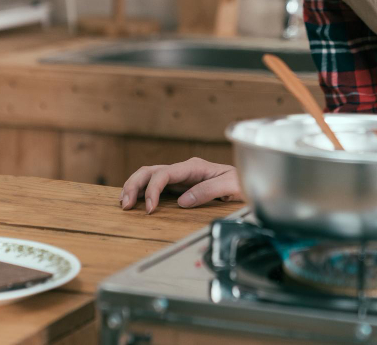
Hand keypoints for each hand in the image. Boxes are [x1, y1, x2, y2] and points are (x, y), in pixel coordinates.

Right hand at [119, 157, 242, 213]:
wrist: (251, 183)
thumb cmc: (242, 183)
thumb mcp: (231, 186)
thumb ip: (208, 190)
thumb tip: (183, 201)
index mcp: (194, 167)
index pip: (165, 173)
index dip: (153, 189)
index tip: (150, 208)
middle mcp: (184, 169)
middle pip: (150, 171)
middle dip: (135, 185)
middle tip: (125, 204)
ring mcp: (180, 177)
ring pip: (149, 176)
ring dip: (134, 186)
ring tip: (124, 202)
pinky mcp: (179, 186)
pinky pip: (156, 185)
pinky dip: (142, 191)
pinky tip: (135, 201)